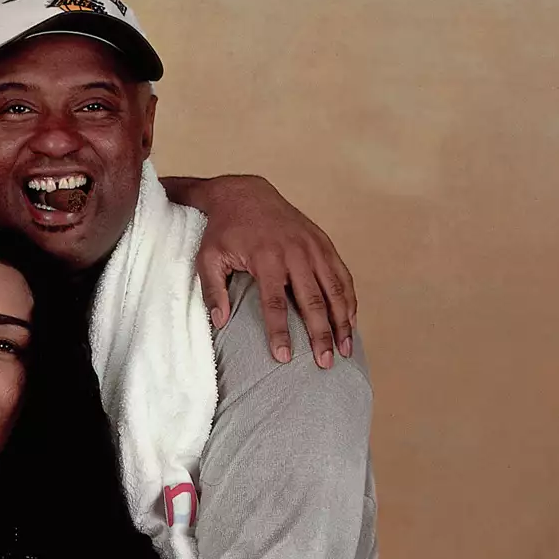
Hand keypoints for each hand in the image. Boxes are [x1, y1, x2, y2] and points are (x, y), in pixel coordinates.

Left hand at [191, 175, 356, 368]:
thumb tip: (220, 322)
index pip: (275, 303)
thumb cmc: (224, 231)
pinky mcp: (323, 243)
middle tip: (324, 363)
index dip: (280, 332)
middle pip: (313, 300)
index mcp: (266, 258)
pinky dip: (349, 299)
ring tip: (345, 350)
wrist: (246, 194)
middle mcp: (295, 253)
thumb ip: (213, 290)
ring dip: (342, 321)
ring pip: (335, 289)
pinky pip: (341, 274)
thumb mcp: (208, 258)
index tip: (284, 358)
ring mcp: (313, 247)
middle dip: (321, 334)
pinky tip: (351, 322)